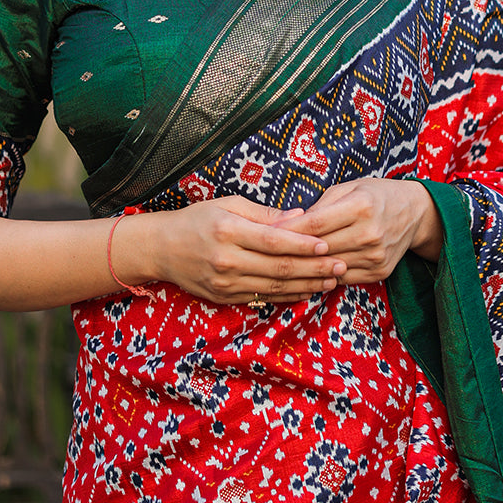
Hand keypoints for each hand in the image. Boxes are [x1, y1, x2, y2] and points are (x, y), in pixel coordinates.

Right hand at [119, 195, 346, 305]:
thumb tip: (300, 218)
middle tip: (341, 266)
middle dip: (314, 268)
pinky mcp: (225, 296)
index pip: (274, 241)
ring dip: (307, 285)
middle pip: (279, 267)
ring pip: (274, 286)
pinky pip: (263, 297)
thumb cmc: (197, 220)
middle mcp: (226, 259)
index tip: (327, 245)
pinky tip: (307, 291)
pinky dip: (288, 296)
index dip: (303, 245)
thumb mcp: (228, 205)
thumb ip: (265, 214)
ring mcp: (225, 282)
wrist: (161, 248)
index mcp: (228, 231)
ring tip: (331, 281)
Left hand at [273, 179, 442, 283]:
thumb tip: (289, 225)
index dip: (287, 231)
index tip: (265, 234)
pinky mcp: (379, 272)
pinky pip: (343, 278)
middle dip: (290, 252)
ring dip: (305, 268)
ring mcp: (376, 256)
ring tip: (281, 266)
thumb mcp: (348, 188)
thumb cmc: (375, 195)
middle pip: (320, 249)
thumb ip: (320, 206)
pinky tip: (309, 273)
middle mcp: (370, 233)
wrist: (414, 213)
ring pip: (329, 267)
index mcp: (361, 206)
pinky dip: (325, 276)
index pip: (315, 224)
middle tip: (264, 254)